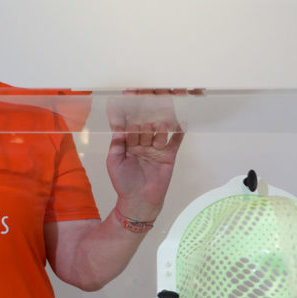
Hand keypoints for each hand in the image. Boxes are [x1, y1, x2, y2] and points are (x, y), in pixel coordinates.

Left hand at [105, 89, 189, 218]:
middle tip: (150, 99)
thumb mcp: (113, 162)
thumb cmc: (123, 183)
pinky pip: (176, 141)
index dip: (129, 112)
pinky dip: (179, 132)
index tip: (129, 97)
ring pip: (160, 131)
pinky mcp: (169, 155)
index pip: (130, 124)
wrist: (139, 201)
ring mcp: (157, 148)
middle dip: (147, 113)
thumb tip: (118, 127)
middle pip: (147, 124)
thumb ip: (117, 144)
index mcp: (128, 143)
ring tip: (162, 117)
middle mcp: (143, 142)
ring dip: (161, 124)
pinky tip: (183, 121)